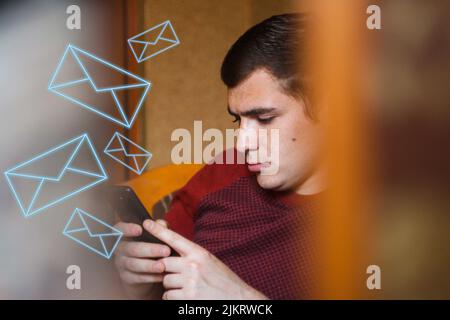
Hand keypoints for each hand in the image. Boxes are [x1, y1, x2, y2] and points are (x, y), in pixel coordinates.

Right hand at [114, 220, 170, 298]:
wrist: (143, 269)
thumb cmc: (149, 245)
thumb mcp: (153, 235)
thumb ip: (158, 228)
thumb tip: (161, 224)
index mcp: (123, 235)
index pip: (119, 229)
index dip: (127, 229)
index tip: (140, 229)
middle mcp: (119, 249)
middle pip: (131, 248)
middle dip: (150, 250)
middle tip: (166, 250)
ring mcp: (121, 264)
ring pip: (134, 264)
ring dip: (149, 266)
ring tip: (163, 266)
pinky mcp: (126, 277)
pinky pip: (137, 278)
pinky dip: (150, 277)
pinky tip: (161, 276)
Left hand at [143, 219, 267, 299]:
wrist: (237, 298)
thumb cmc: (223, 281)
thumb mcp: (210, 262)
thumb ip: (192, 256)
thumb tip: (171, 255)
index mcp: (199, 253)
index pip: (174, 238)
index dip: (158, 230)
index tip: (146, 222)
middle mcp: (193, 265)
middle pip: (163, 263)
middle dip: (167, 270)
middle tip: (179, 276)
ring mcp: (189, 282)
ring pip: (165, 281)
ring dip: (171, 286)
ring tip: (186, 288)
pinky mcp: (187, 298)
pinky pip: (168, 296)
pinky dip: (173, 298)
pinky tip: (186, 297)